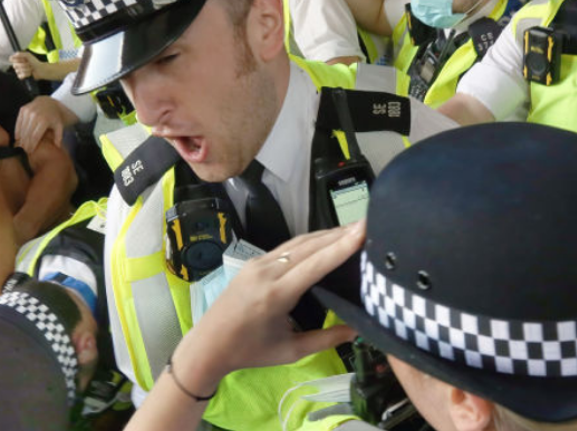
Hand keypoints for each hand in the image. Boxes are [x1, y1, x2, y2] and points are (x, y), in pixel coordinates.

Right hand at [9, 51, 38, 79]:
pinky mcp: (21, 76)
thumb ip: (21, 54)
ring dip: (26, 70)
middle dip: (23, 65)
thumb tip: (15, 54)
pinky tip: (29, 73)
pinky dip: (25, 75)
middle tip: (29, 64)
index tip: (21, 60)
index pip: (11, 59)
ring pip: (17, 71)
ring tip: (30, 69)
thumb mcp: (28, 55)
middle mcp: (18, 64)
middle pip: (14, 65)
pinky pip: (19, 76)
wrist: (40, 70)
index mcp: (19, 58)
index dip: (15, 60)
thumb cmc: (35, 62)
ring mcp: (19, 70)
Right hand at [14, 96, 74, 154]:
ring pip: (22, 129)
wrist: (48, 102)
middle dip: (25, 144)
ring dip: (20, 139)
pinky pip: (18, 122)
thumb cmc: (54, 117)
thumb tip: (57, 147)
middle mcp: (35, 115)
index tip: (29, 152)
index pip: (35, 136)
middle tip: (23, 151)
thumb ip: (58, 137)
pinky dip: (17, 131)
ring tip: (20, 146)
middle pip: (27, 134)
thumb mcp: (59, 126)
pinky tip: (17, 138)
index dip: (31, 145)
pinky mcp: (23, 109)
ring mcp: (28, 111)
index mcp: (44, 120)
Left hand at [171, 223, 365, 392]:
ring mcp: (258, 263)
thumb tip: (358, 330)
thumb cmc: (249, 352)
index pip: (315, 264)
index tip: (363, 229)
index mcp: (275, 295)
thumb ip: (325, 340)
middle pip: (309, 246)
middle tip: (368, 223)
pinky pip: (287, 246)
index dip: (341, 246)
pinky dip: (310, 241)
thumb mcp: (290, 352)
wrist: (208, 344)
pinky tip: (325, 239)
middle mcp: (266, 272)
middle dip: (340, 234)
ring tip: (353, 229)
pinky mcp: (254, 262)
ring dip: (326, 234)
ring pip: (298, 242)